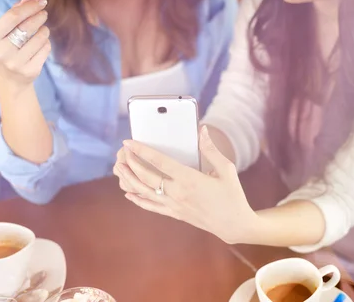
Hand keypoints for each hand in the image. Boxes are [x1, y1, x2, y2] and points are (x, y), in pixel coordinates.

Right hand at [0, 0, 50, 95]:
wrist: (11, 79)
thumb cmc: (8, 47)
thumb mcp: (6, 31)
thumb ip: (16, 12)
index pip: (13, 16)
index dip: (30, 7)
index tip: (42, 2)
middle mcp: (2, 51)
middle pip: (28, 26)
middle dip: (39, 16)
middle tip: (44, 13)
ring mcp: (16, 63)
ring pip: (40, 37)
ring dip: (44, 30)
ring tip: (42, 30)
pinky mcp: (30, 70)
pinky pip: (46, 49)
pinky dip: (46, 43)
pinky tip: (41, 44)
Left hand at [114, 126, 258, 244]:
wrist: (233, 224)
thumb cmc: (232, 195)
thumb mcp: (227, 169)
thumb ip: (211, 149)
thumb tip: (202, 130)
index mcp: (189, 179)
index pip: (160, 162)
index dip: (142, 150)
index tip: (129, 142)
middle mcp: (178, 193)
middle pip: (147, 177)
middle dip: (132, 163)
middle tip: (122, 152)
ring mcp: (174, 205)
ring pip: (144, 192)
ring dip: (130, 180)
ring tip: (120, 168)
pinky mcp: (175, 214)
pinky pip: (151, 206)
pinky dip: (138, 199)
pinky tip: (129, 193)